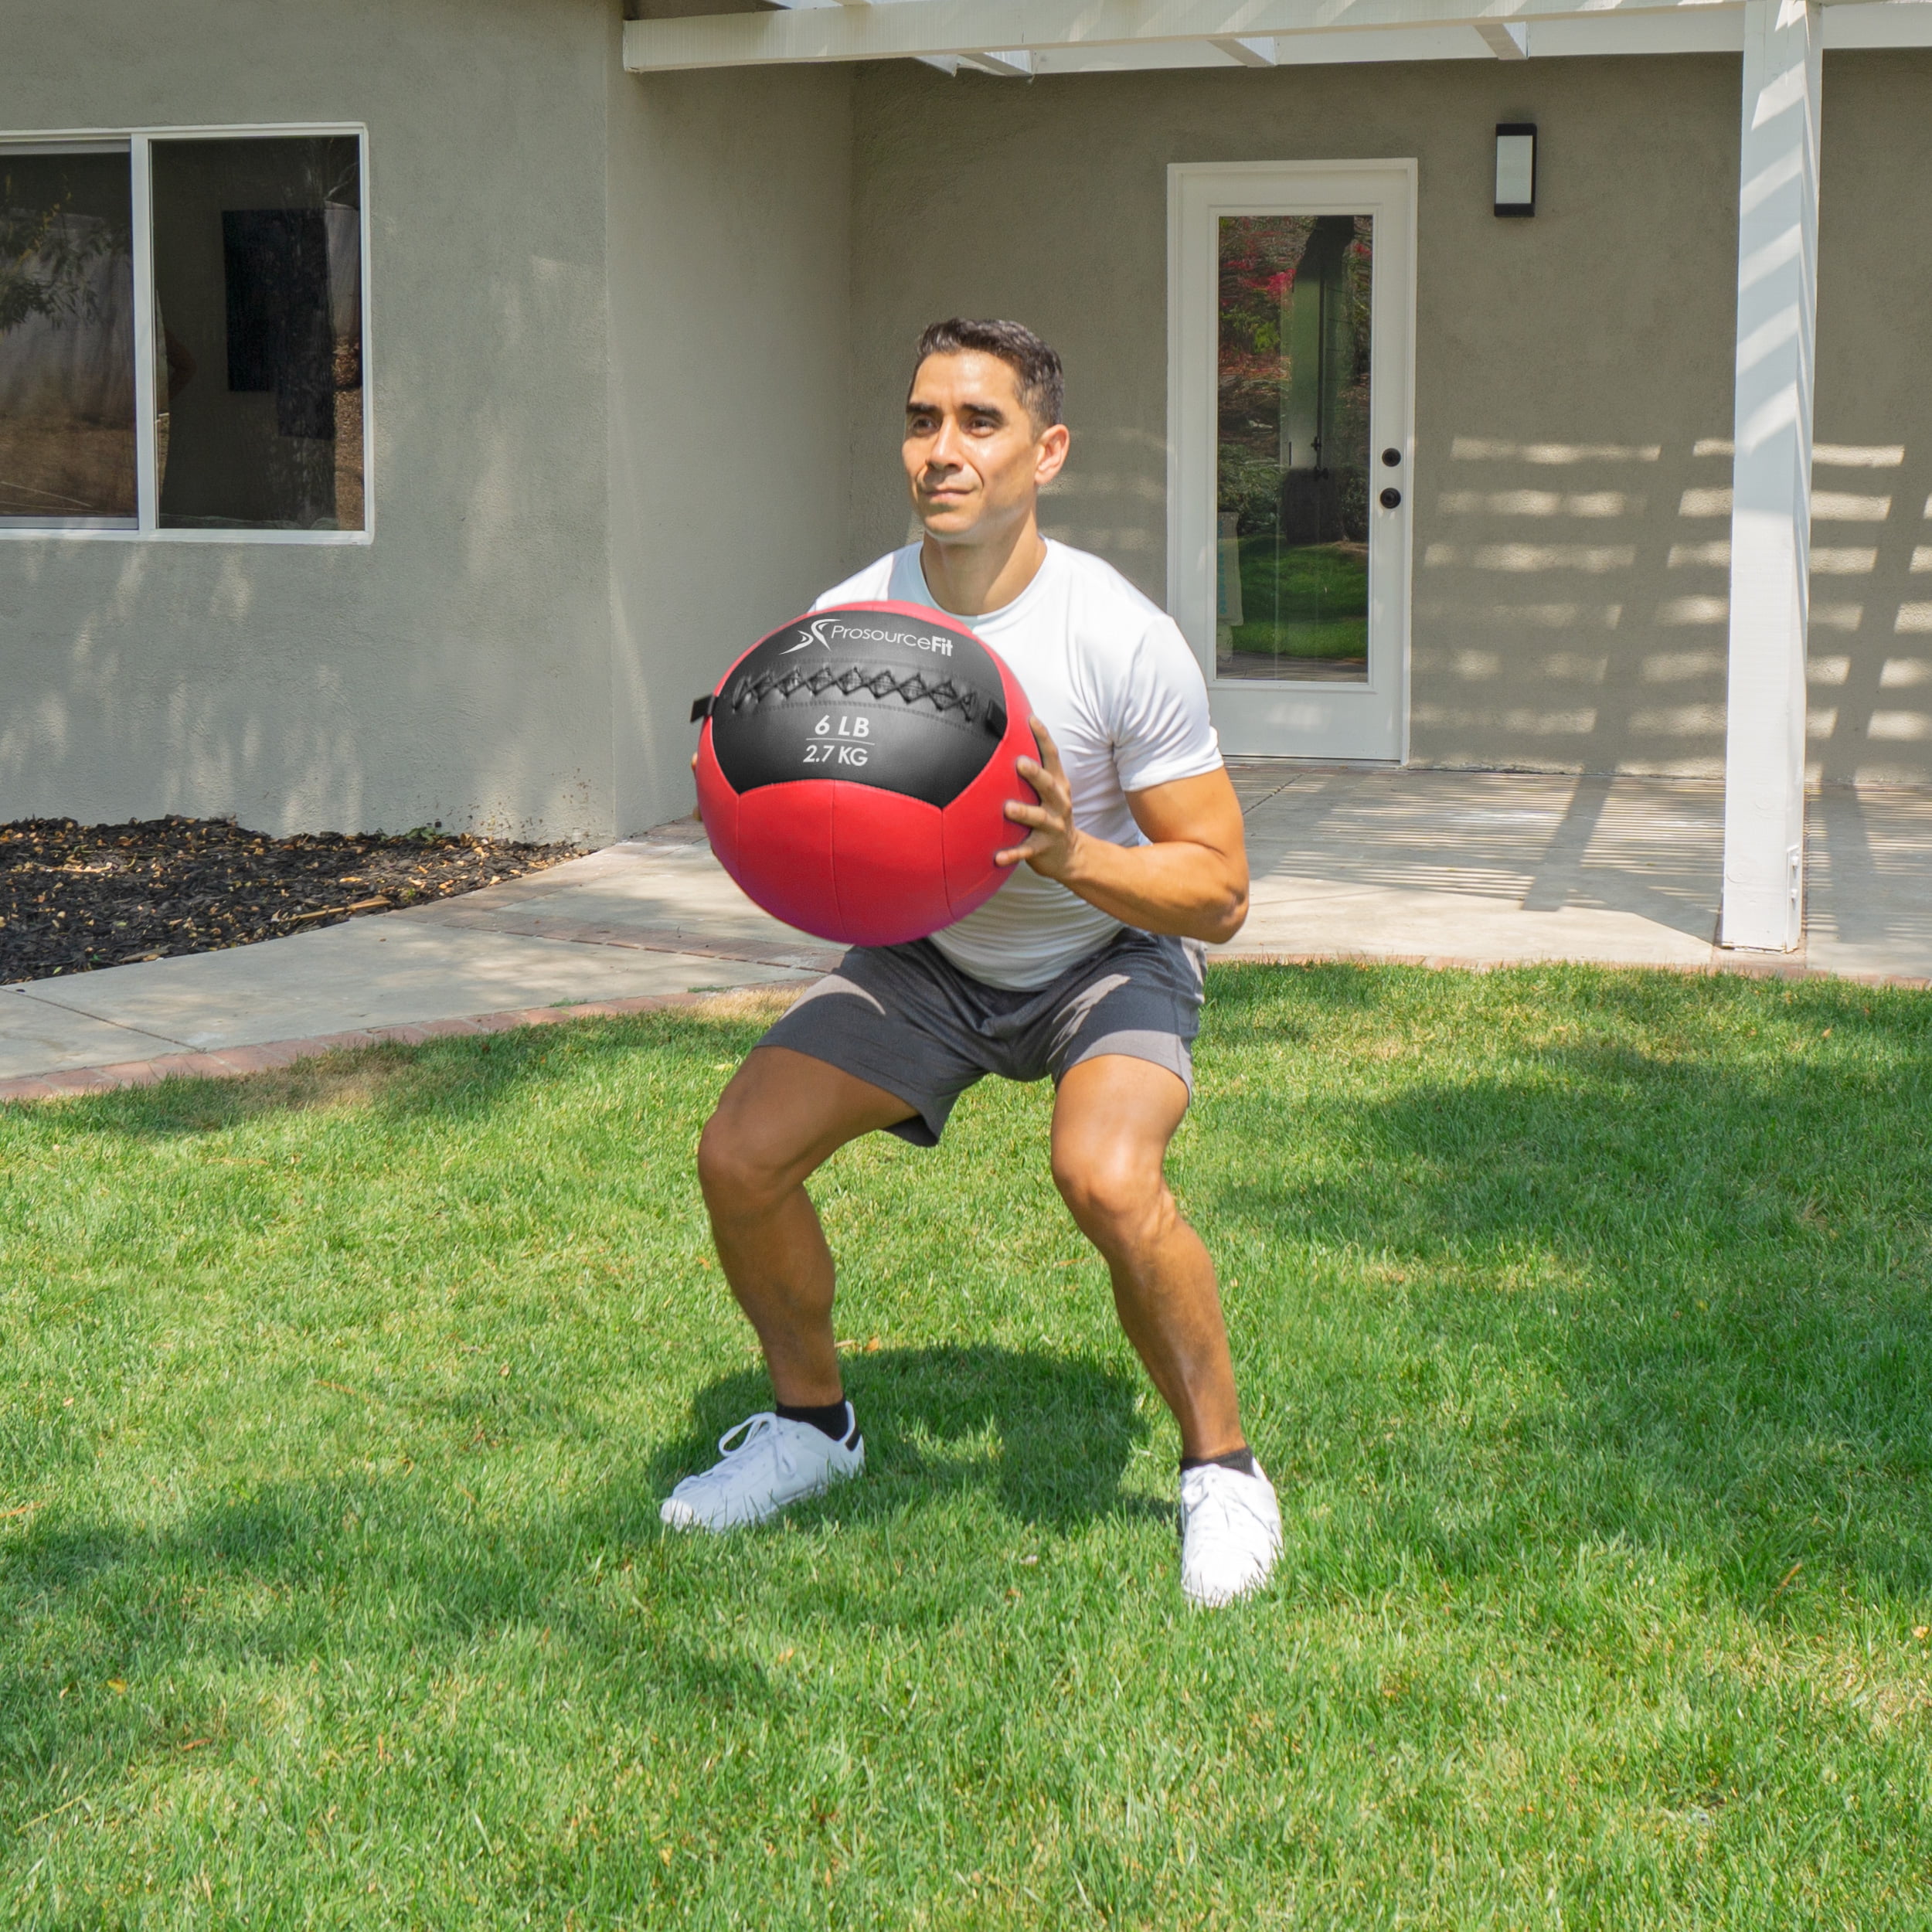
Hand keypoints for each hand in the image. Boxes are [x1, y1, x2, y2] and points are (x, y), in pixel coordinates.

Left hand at [995, 717, 1084, 881]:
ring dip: (1023, 812)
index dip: (1043, 737)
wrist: (1070, 854)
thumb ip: (1035, 770)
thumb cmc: (1051, 814)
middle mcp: (1058, 803)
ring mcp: (1052, 826)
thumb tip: (1008, 741)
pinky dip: (1013, 853)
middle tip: (1019, 763)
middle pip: (1048, 784)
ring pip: (1037, 818)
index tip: (1031, 720)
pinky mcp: (1043, 847)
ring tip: (1008, 808)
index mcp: (1058, 785)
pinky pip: (1026, 850)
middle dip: (1034, 773)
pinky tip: (997, 857)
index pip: (1052, 757)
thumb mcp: (1050, 790)